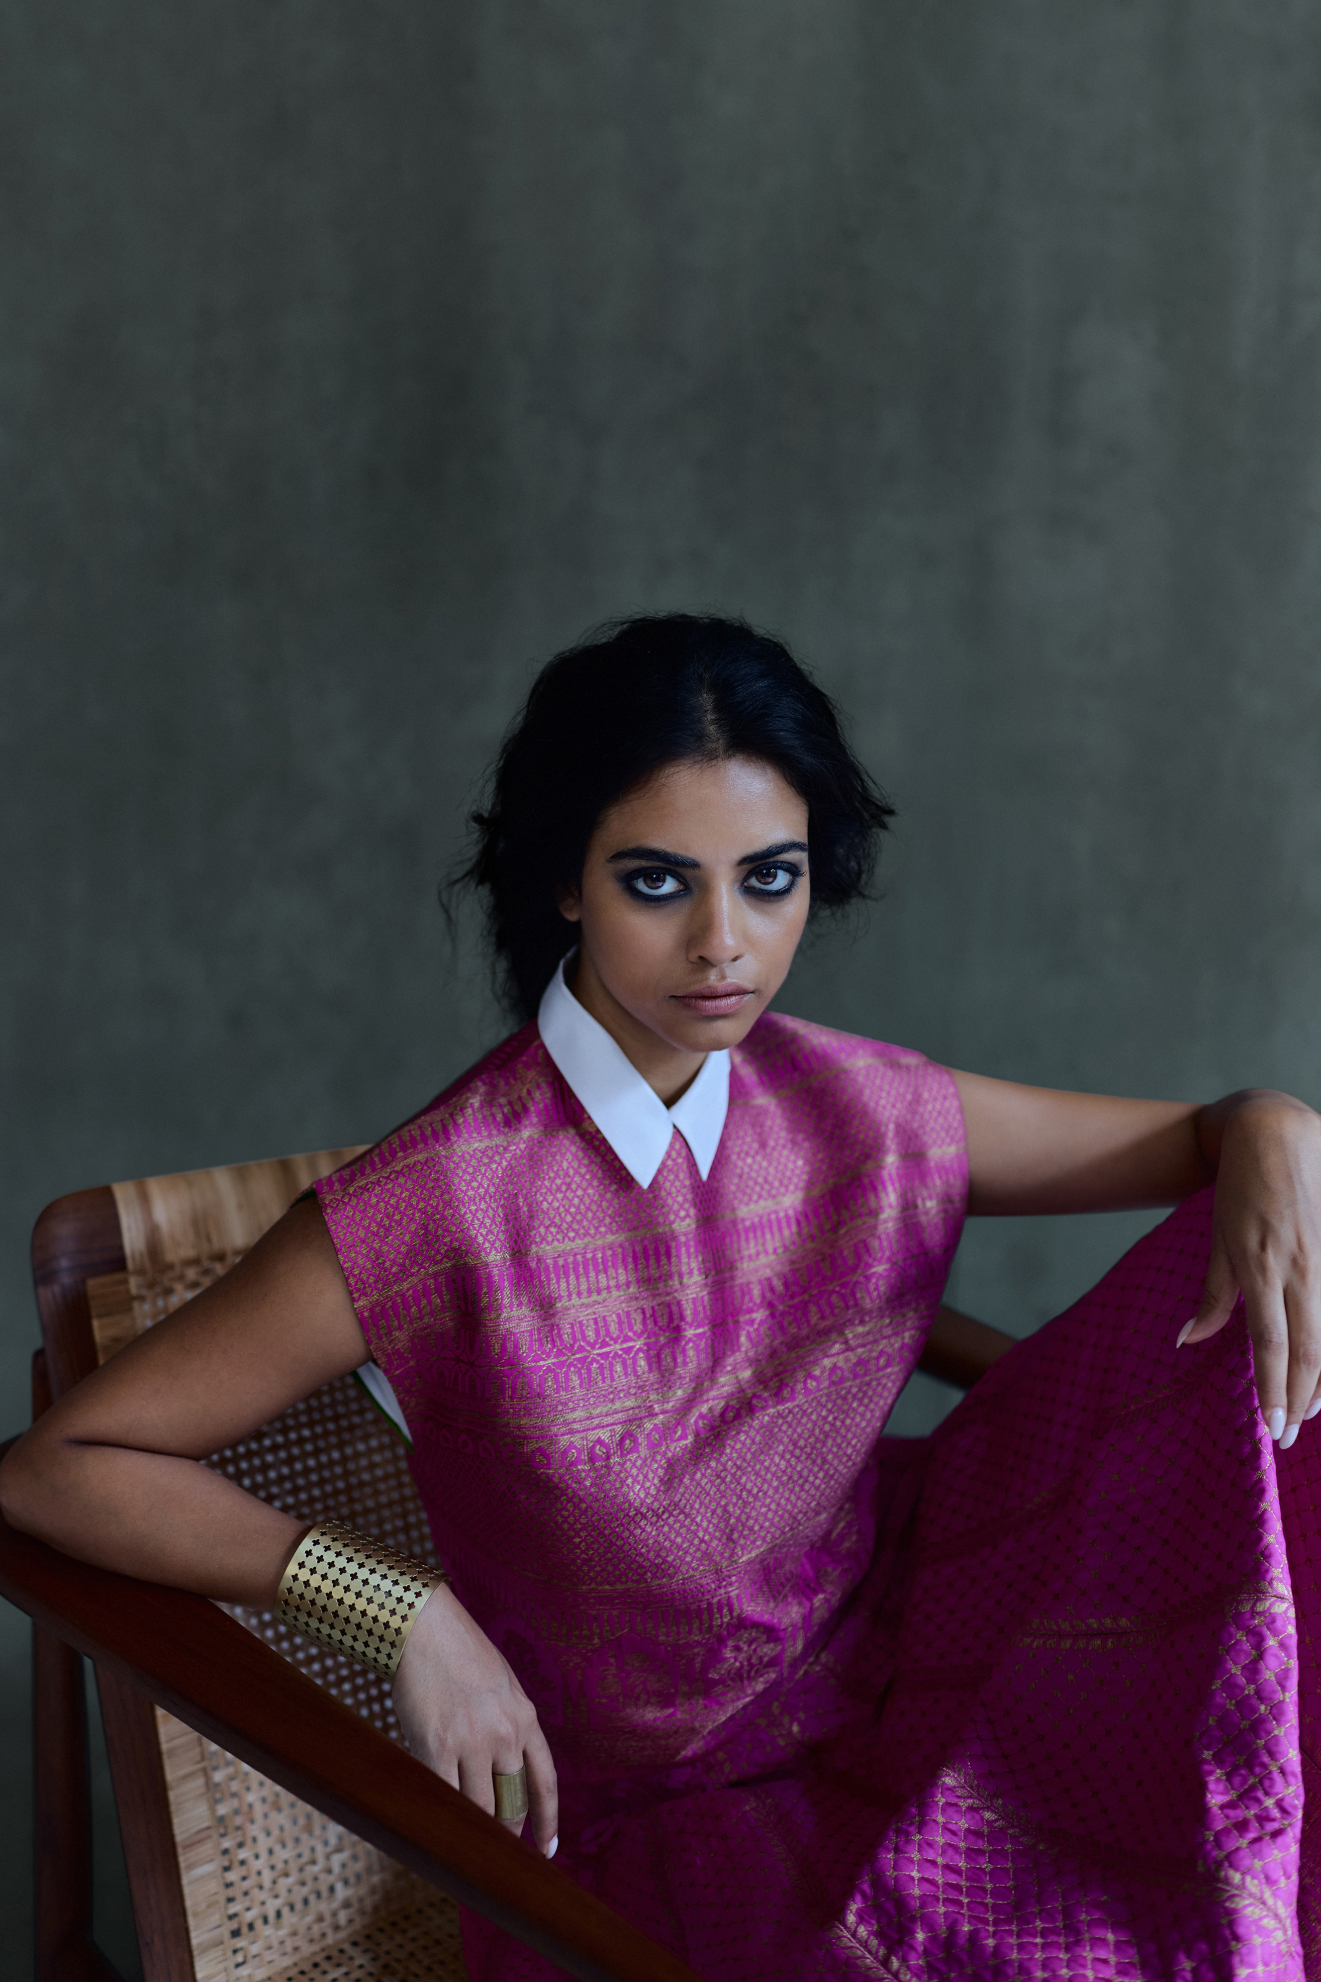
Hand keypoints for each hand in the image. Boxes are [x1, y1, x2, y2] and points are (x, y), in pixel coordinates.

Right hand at [392, 1584, 557, 1855]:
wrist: (424, 1627)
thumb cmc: (458, 1652)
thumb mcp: (502, 1684)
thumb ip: (507, 1723)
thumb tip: (502, 1768)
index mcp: (525, 1716)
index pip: (545, 1781)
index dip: (548, 1821)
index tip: (546, 1849)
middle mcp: (504, 1733)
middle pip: (512, 1803)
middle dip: (507, 1833)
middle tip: (498, 1855)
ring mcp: (470, 1742)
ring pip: (478, 1809)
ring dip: (474, 1832)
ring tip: (465, 1849)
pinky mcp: (436, 1747)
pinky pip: (443, 1797)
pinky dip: (442, 1818)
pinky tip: (439, 1829)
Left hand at [1179, 1094, 1320, 1447]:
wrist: (1276, 1134)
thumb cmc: (1239, 1189)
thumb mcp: (1217, 1240)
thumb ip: (1213, 1296)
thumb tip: (1188, 1342)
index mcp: (1262, 1267)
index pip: (1271, 1344)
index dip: (1274, 1390)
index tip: (1272, 1428)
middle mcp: (1300, 1269)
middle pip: (1309, 1349)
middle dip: (1301, 1400)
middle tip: (1290, 1436)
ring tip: (1308, 1412)